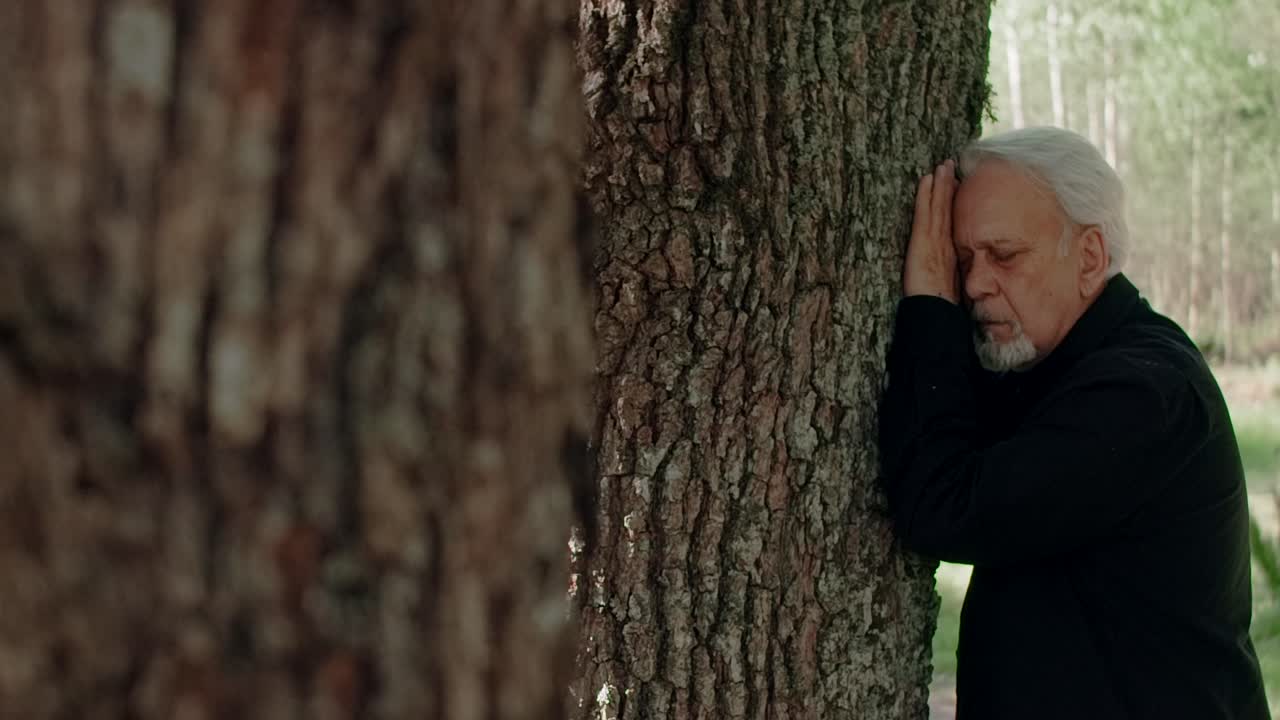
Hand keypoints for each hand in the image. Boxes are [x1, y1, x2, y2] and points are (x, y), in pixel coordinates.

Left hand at [903, 160, 958, 303]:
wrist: (937, 313)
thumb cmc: (941, 306)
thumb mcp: (949, 290)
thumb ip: (951, 280)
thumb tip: (951, 278)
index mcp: (952, 254)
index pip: (954, 224)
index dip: (955, 205)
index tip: (957, 187)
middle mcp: (947, 243)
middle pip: (949, 210)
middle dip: (950, 187)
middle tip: (952, 166)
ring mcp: (936, 240)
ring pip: (940, 206)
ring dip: (941, 184)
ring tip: (943, 165)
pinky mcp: (924, 241)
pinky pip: (926, 212)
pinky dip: (926, 195)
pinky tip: (927, 179)